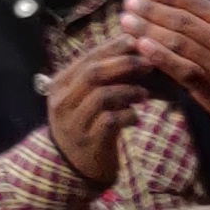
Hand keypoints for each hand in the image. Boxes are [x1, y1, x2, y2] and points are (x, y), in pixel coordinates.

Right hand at [43, 38, 152, 183]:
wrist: (72, 168)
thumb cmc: (87, 124)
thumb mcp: (88, 97)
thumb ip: (103, 75)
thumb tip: (134, 45)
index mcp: (60, 84)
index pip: (88, 58)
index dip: (114, 47)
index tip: (139, 41)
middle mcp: (62, 102)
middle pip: (93, 73)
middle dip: (125, 64)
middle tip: (149, 64)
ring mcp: (73, 123)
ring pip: (102, 96)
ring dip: (129, 91)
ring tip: (143, 95)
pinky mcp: (88, 142)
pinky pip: (111, 121)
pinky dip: (128, 115)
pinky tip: (135, 118)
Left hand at [121, 0, 209, 142]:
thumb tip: (184, 5)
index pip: (200, 5)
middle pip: (184, 23)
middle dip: (152, 10)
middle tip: (130, 2)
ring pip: (179, 44)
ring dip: (148, 30)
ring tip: (127, 21)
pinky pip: (180, 70)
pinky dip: (159, 57)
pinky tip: (141, 46)